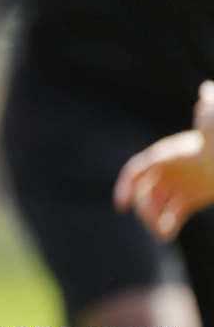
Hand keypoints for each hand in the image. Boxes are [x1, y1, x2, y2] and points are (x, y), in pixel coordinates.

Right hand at [114, 80, 213, 241]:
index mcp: (167, 155)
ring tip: (162, 231)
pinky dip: (165, 226)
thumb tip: (206, 92)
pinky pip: (170, 215)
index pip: (136, 169)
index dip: (125, 186)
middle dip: (143, 206)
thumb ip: (209, 111)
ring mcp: (177, 186)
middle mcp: (167, 171)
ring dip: (152, 219)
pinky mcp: (189, 200)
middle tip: (153, 220)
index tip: (122, 205)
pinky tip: (167, 234)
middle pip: (143, 191)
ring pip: (154, 205)